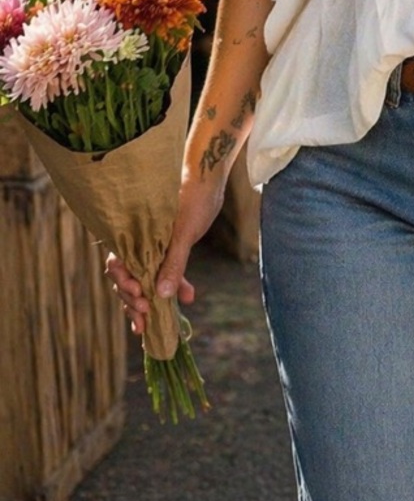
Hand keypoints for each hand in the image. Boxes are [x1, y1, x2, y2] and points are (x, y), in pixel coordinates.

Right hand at [105, 171, 225, 333]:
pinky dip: (173, 287)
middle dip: (133, 300)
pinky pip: (165, 274)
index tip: (139, 297)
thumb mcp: (184, 232)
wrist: (209, 179)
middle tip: (145, 315)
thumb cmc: (192, 196)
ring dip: (150, 301)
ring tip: (156, 321)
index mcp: (134, 234)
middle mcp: (140, 242)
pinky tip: (188, 298)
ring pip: (145, 279)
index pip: (118, 264)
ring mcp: (154, 247)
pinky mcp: (170, 250)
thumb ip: (174, 262)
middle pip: (127, 278)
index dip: (124, 285)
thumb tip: (162, 295)